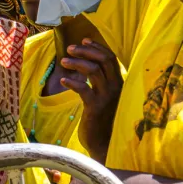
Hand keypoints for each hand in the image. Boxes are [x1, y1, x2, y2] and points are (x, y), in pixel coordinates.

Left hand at [62, 39, 123, 162]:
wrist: (105, 145)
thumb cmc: (104, 119)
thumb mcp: (106, 97)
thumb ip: (102, 82)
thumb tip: (87, 63)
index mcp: (119, 82)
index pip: (110, 57)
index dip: (97, 47)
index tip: (85, 39)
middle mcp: (116, 87)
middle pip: (103, 60)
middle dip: (86, 50)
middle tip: (70, 48)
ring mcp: (106, 97)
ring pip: (93, 70)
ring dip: (76, 63)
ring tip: (63, 61)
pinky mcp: (95, 107)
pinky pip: (83, 88)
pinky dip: (72, 81)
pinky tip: (63, 79)